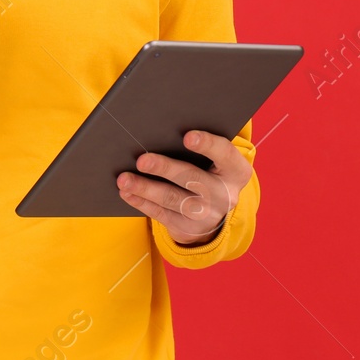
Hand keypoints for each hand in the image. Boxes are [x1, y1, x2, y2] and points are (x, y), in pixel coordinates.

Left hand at [117, 130, 249, 245]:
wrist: (213, 212)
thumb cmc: (208, 171)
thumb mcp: (215, 162)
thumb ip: (200, 148)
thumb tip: (160, 131)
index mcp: (236, 171)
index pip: (224, 154)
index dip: (207, 145)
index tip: (187, 137)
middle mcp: (224, 195)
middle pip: (192, 178)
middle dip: (165, 168)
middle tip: (142, 160)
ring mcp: (206, 214)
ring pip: (172, 198)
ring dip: (145, 188)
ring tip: (124, 179)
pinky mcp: (187, 228)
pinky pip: (160, 213)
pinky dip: (141, 201)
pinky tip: (127, 192)